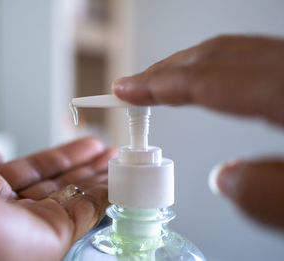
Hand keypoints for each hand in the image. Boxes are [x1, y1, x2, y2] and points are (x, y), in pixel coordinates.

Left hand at [0, 114, 116, 260]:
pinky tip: (116, 181)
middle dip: (83, 168)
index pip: (26, 173)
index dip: (56, 159)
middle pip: (52, 187)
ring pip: (69, 201)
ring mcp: (23, 229)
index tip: (79, 147)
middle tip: (107, 152)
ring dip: (96, 179)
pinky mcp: (44, 242)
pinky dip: (102, 199)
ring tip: (117, 161)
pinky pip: (80, 218)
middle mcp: (0, 212)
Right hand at [112, 35, 283, 230]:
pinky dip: (219, 67)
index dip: (157, 84)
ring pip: (235, 52)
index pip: (208, 81)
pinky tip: (211, 84)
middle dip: (165, 70)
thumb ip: (266, 194)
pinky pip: (252, 58)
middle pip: (217, 56)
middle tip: (131, 86)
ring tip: (160, 82)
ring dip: (189, 65)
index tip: (124, 91)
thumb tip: (224, 178)